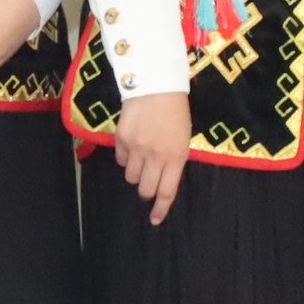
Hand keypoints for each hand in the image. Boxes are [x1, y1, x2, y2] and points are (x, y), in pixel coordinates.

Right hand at [115, 91, 193, 222]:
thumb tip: (163, 179)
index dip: (160, 209)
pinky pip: (120, 159)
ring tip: (141, 155)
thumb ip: (174, 159)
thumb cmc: (176, 110)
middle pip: (145, 189)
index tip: (154, 219)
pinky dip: (125, 156)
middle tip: (148, 180)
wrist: (155, 84)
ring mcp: (136, 148)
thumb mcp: (183, 137)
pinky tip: (132, 142)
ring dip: (135, 171)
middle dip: (146, 190)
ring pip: (130, 176)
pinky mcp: (121, 139)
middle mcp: (155, 156)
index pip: (167, 191)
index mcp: (176, 156)